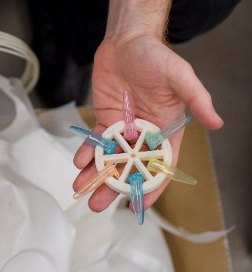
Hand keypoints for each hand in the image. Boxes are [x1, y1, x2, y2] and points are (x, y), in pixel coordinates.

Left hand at [73, 1, 222, 212]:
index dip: (150, 186)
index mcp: (166, 131)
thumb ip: (197, 99)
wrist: (127, 42)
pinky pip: (96, 141)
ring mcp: (123, 130)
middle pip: (129, 168)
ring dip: (95, 175)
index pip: (160, 165)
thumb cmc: (156, 57)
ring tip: (82, 189)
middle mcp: (144, 135)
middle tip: (98, 204)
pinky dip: (86, 152)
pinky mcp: (105, 120)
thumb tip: (217, 122)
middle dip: (113, 187)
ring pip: (109, 159)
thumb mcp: (180, 76)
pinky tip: (78, 162)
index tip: (138, 204)